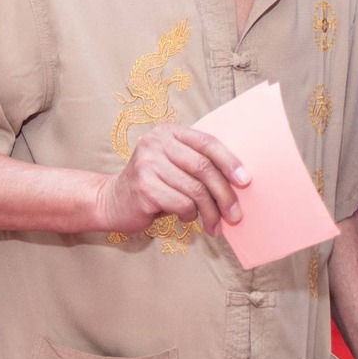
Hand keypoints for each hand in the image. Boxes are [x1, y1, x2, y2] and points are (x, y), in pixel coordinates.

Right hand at [95, 124, 249, 236]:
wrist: (111, 201)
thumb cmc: (153, 185)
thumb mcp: (174, 166)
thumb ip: (198, 164)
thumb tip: (239, 182)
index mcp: (168, 132)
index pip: (207, 142)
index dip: (230, 161)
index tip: (246, 181)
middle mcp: (156, 143)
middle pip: (204, 168)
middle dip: (225, 194)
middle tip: (235, 215)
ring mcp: (147, 164)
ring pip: (195, 190)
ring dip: (210, 212)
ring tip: (214, 226)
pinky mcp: (143, 187)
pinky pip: (182, 204)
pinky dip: (190, 215)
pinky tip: (186, 218)